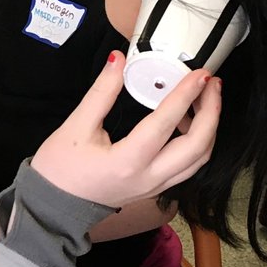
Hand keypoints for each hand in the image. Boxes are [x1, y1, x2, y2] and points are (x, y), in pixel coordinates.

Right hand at [31, 53, 218, 207]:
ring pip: (198, 159)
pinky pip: (188, 166)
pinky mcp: (155, 188)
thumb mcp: (76, 126)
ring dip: (209, 128)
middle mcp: (148, 178)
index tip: (199, 74)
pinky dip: (198, 142)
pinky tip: (188, 122)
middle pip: (198, 146)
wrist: (54, 207)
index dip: (186, 95)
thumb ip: (101, 92)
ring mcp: (155, 187)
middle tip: (210, 83)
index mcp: (127, 161)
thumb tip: (118, 60)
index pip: (166, 123)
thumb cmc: (60, 170)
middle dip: (212, 112)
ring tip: (205, 99)